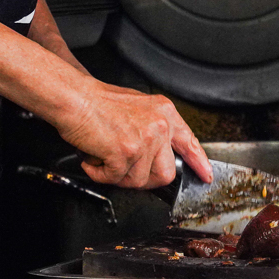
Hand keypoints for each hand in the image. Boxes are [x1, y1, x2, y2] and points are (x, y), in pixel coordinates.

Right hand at [59, 81, 212, 188]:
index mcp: (165, 114)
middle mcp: (160, 126)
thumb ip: (154, 129)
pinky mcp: (126, 153)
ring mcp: (145, 140)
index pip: (189, 142)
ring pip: (139, 181)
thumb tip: (158, 154)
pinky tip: (94, 156)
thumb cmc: (97, 103)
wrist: (74, 98)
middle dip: (145, 179)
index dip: (198, 162)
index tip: (205, 175)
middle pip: (166, 173)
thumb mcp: (138, 107)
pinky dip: (100, 173)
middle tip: (125, 169)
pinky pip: (115, 179)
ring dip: (117, 175)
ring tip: (104, 155)